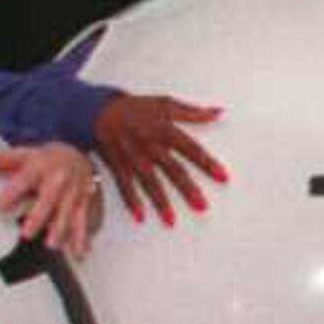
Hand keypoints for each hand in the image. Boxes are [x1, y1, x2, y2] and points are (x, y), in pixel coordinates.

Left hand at [0, 142, 105, 259]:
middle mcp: (58, 180)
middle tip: (27, 234)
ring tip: (52, 245)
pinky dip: (82, 237)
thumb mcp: (26, 154)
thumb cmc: (48, 160)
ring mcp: (73, 192)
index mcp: (41, 167)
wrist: (77, 157)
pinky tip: (79, 251)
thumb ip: (6, 160)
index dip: (12, 194)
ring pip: (68, 213)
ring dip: (60, 230)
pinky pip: (84, 221)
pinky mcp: (84, 203)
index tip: (1, 207)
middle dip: (38, 218)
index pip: (24, 181)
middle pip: (48, 200)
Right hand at [93, 90, 227, 223]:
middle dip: (187, 189)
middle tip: (201, 206)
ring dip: (160, 202)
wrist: (100, 111)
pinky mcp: (118, 165)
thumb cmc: (136, 108)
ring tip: (171, 220)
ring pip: (149, 181)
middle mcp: (149, 145)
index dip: (207, 162)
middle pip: (171, 169)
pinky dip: (131, 201)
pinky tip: (141, 216)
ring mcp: (133, 156)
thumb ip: (193, 112)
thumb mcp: (165, 103)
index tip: (222, 177)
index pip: (191, 148)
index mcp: (164, 129)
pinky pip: (125, 185)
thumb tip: (218, 112)